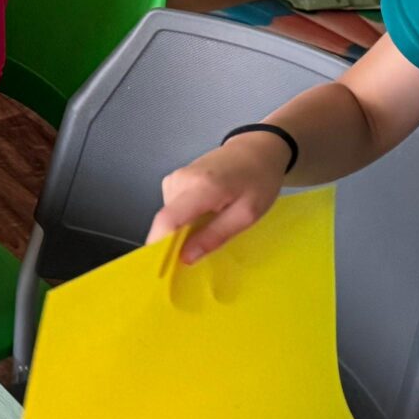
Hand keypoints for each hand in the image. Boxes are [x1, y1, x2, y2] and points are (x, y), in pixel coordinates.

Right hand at [147, 134, 289, 264]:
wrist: (257, 149)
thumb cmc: (258, 181)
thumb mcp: (246, 214)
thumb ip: (215, 235)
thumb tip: (185, 258)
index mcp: (201, 187)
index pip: (168, 220)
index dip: (160, 245)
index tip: (163, 269)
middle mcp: (180, 180)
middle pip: (167, 221)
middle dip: (177, 241)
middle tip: (202, 250)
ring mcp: (174, 178)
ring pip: (169, 216)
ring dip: (184, 228)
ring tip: (211, 225)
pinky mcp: (174, 179)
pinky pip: (173, 208)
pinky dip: (185, 217)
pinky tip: (205, 213)